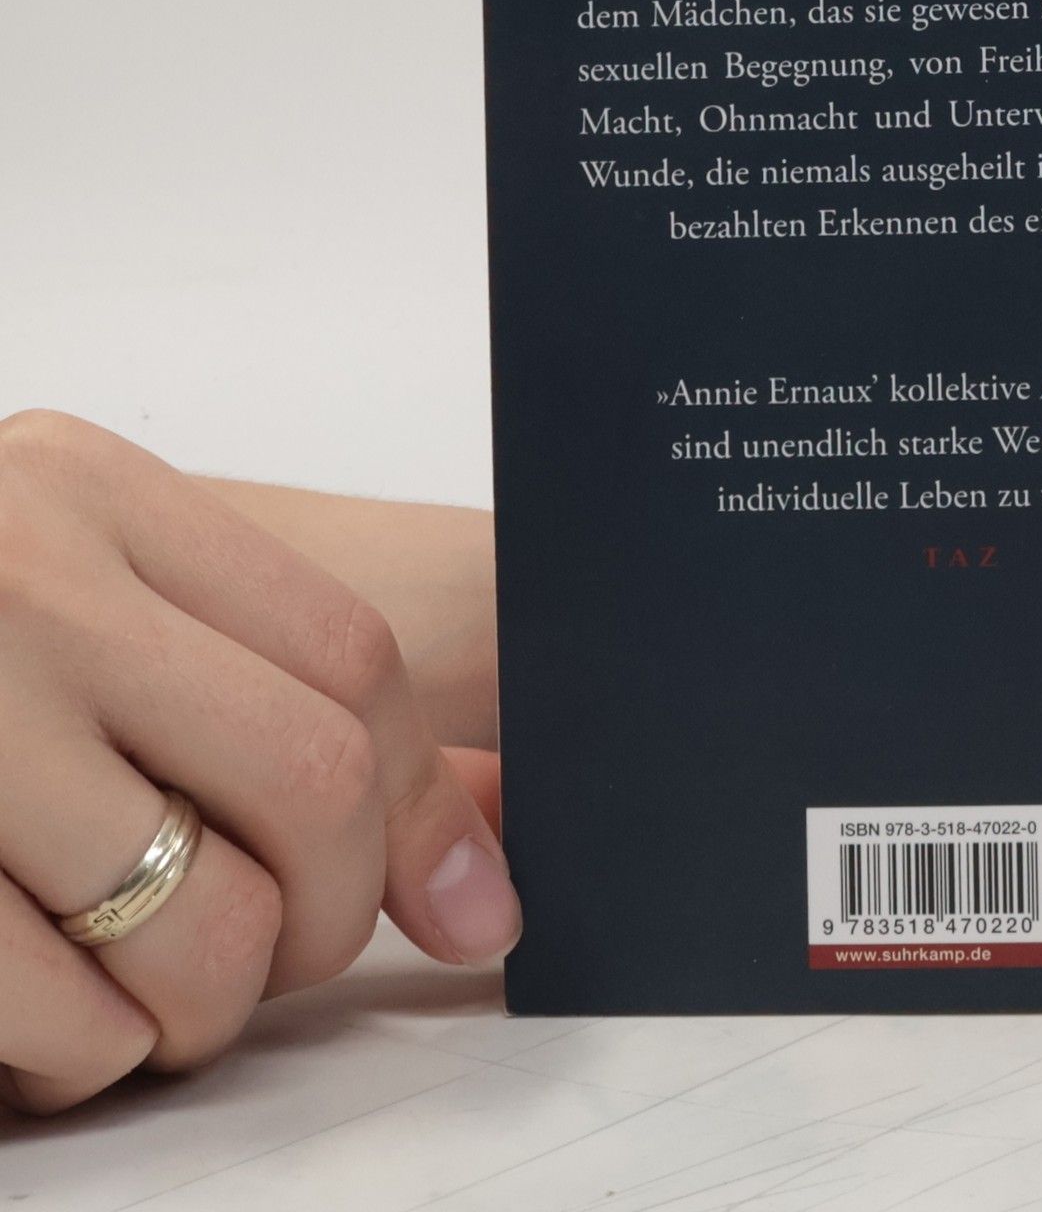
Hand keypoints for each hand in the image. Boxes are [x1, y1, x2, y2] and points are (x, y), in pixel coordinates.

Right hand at [0, 412, 520, 1114]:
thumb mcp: (81, 575)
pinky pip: (49, 1020)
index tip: (464, 896)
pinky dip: (87, 1057)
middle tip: (289, 945)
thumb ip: (257, 675)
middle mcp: (16, 586)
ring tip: (169, 987)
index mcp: (95, 495)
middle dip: (333, 912)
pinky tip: (60, 1016)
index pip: (348, 659)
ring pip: (191, 926)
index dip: (427, 801)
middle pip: (304, 785)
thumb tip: (483, 862)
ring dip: (211, 1004)